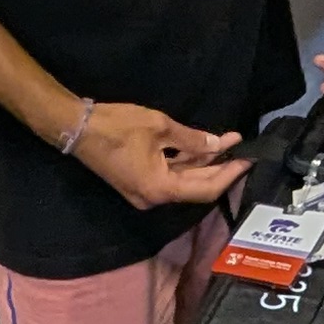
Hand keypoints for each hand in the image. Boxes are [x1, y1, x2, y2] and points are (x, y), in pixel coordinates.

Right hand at [67, 101, 248, 209]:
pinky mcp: (138, 183)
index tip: (247, 159)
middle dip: (220, 166)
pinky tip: (201, 147)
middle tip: (240, 148)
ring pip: (183, 180)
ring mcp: (145, 192)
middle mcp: (154, 198)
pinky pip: (169, 176)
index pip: (205, 188)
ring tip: (226, 142)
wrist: (75, 128)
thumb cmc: (117, 126)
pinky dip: (186, 163)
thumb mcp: (159, 126)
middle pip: (196, 187)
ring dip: (204, 163)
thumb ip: (192, 139)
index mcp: (160, 188)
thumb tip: (217, 144)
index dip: (229, 174)